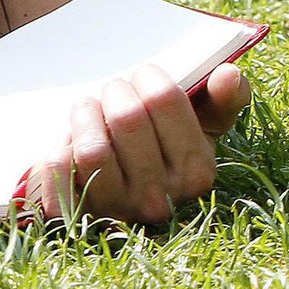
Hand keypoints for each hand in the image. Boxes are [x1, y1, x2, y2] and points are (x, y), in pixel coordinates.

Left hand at [29, 62, 251, 224]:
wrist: (117, 191)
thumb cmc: (162, 148)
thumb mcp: (201, 127)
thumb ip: (221, 99)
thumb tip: (230, 74)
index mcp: (197, 171)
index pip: (164, 98)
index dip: (147, 75)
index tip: (143, 77)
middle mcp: (160, 198)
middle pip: (126, 117)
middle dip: (114, 91)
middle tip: (113, 92)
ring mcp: (117, 209)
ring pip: (92, 148)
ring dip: (84, 114)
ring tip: (89, 109)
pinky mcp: (78, 214)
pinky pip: (59, 169)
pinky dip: (58, 145)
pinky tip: (69, 142)